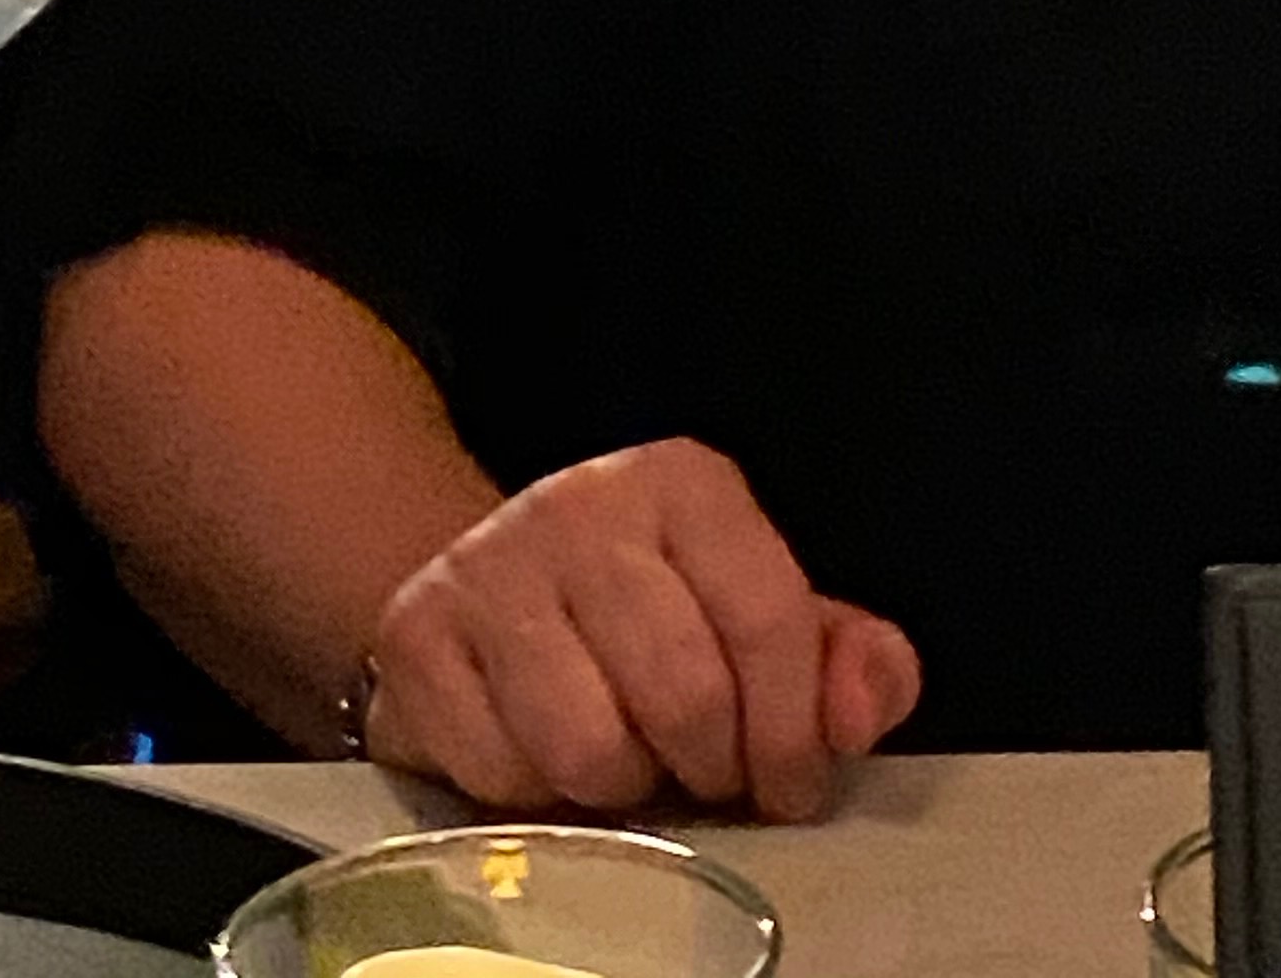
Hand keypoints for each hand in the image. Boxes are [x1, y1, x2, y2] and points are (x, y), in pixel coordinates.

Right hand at [360, 437, 921, 820]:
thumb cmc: (651, 610)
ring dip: (623, 786)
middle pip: (684, 692)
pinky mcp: (418, 636)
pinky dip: (536, 796)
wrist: (488, 582)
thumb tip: (862, 709)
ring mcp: (492, 566)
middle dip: (710, 767)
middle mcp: (587, 505)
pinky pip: (500, 772)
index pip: (768, 618)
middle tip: (706, 776)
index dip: (793, 729)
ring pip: (588, 747)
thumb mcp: (761, 611)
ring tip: (629, 760)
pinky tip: (546, 756)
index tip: (792, 784)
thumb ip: (848, 659)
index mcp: (687, 484)